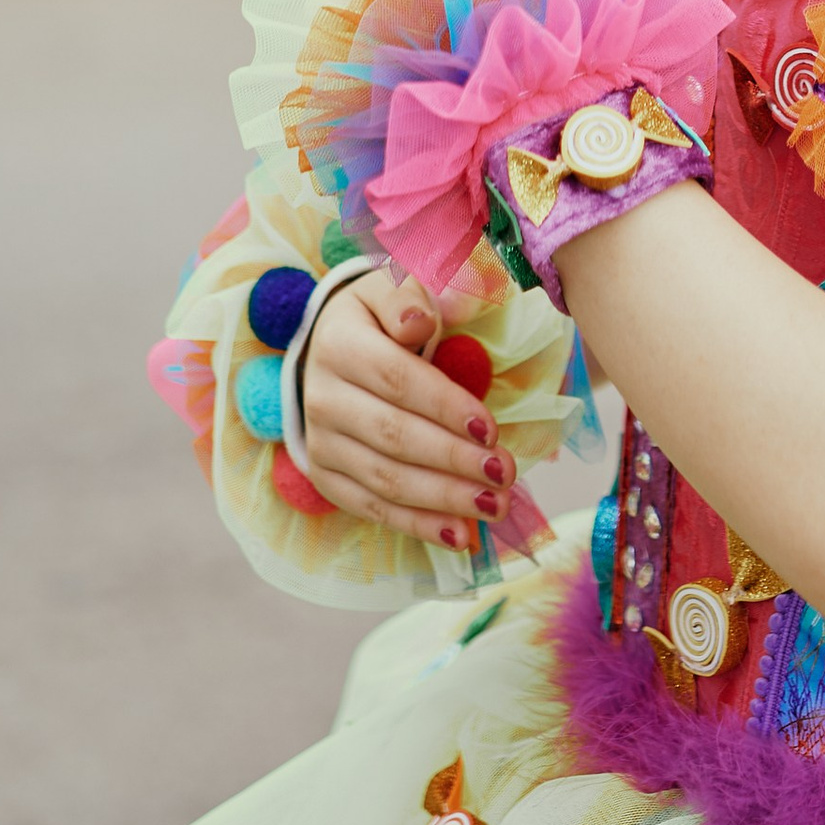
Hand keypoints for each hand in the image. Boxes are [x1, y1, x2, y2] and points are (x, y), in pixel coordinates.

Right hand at [299, 270, 505, 548]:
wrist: (332, 347)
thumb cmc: (381, 317)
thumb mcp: (393, 289)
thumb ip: (409, 298)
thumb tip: (420, 323)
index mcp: (340, 343)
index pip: (398, 381)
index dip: (445, 407)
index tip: (491, 429)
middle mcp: (320, 397)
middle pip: (393, 437)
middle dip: (453, 460)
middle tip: (504, 474)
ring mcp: (320, 443)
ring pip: (384, 480)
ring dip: (443, 499)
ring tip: (493, 506)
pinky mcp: (326, 477)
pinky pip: (372, 508)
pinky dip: (417, 525)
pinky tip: (459, 536)